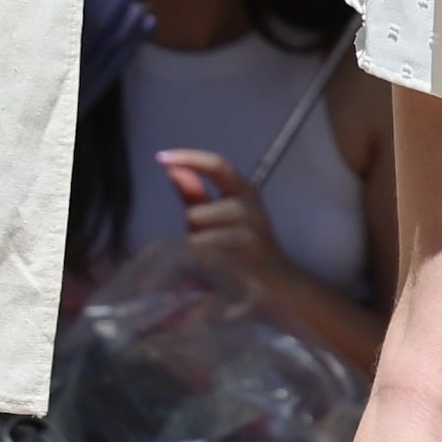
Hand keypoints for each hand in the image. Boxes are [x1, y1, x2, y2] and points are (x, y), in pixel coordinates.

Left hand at [158, 151, 290, 274]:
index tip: (161, 157)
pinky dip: (199, 269)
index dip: (189, 158)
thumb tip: (172, 169)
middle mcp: (251, 210)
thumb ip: (196, 194)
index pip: (217, 166)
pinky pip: (204, 263)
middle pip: (195, 214)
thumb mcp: (223, 215)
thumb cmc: (245, 246)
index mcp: (246, 192)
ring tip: (212, 261)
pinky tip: (211, 273)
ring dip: (195, 253)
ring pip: (196, 240)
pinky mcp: (245, 265)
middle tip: (208, 243)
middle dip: (191, 230)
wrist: (280, 284)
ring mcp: (250, 238)